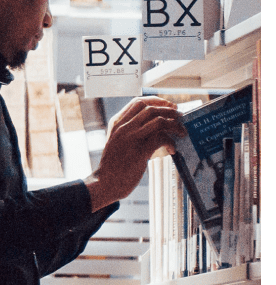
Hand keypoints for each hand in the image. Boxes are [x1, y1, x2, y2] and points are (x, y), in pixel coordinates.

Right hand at [85, 96, 184, 210]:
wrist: (104, 183)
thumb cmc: (113, 165)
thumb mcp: (117, 142)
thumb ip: (128, 131)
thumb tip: (151, 125)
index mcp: (116, 123)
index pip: (138, 102)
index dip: (156, 101)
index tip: (168, 105)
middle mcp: (123, 128)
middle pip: (150, 108)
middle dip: (169, 110)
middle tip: (179, 116)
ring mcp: (131, 139)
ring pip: (158, 121)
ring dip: (174, 124)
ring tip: (181, 131)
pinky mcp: (139, 152)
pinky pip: (161, 139)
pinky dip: (170, 142)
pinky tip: (172, 149)